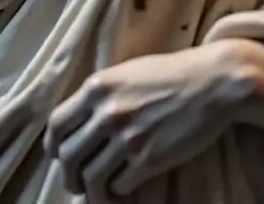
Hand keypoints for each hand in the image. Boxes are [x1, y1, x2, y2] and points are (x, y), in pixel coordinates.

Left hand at [44, 42, 253, 201]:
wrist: (211, 83)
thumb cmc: (170, 73)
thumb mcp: (125, 72)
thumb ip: (101, 94)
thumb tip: (82, 120)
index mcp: (97, 88)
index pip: (57, 124)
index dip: (52, 145)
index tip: (57, 155)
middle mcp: (107, 113)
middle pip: (69, 156)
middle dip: (69, 175)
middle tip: (75, 182)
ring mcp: (127, 137)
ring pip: (92, 177)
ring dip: (91, 190)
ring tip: (96, 193)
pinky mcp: (150, 159)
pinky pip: (120, 185)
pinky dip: (118, 191)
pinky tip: (124, 187)